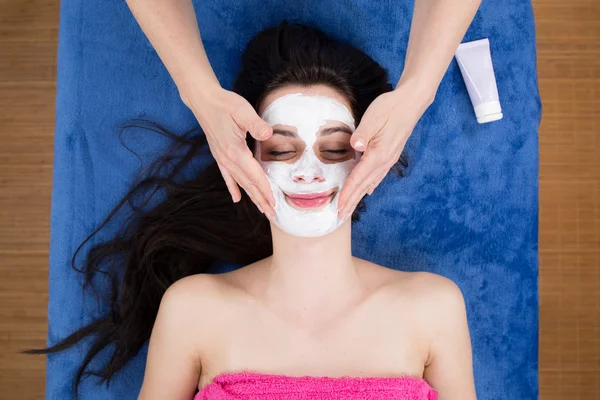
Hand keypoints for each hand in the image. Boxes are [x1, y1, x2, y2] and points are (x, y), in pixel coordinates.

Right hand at [183, 86, 275, 217]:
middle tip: (272, 214)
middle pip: (248, 184)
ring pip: (240, 183)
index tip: (274, 202)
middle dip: (260, 199)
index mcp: (234, 150)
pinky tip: (236, 198)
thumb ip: (256, 124)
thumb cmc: (225, 104)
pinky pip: (227, 177)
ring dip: (251, 197)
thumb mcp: (242, 111)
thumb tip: (268, 134)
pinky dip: (233, 188)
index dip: (265, 189)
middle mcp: (227, 159)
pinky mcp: (219, 155)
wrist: (204, 100)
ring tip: (262, 209)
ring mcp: (222, 159)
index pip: (254, 174)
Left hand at [337, 82, 432, 219]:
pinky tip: (367, 191)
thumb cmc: (390, 107)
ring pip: (370, 183)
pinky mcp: (390, 155)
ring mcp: (388, 160)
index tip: (338, 207)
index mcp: (378, 154)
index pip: (358, 178)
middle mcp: (384, 161)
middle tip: (339, 217)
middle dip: (351, 202)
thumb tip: (355, 146)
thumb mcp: (374, 117)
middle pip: (363, 186)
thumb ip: (363, 133)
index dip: (347, 193)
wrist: (411, 102)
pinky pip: (377, 176)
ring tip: (349, 209)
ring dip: (358, 197)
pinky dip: (369, 186)